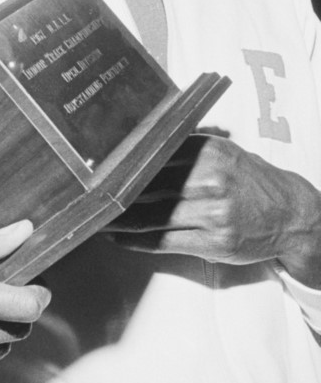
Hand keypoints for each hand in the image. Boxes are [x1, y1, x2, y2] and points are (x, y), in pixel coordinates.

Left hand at [107, 134, 320, 285]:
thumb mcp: (223, 152)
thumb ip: (186, 145)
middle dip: (117, 193)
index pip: (154, 156)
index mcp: (209, 151)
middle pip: (149, 187)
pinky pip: (165, 241)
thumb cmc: (250, 180)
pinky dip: (138, 241)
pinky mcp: (215, 242)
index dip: (123, 165)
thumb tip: (140, 140)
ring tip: (98, 218)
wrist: (292, 214)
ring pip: (153, 216)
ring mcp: (214, 212)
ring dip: (121, 220)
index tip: (99, 169)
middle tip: (90, 196)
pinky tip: (120, 238)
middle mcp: (211, 179)